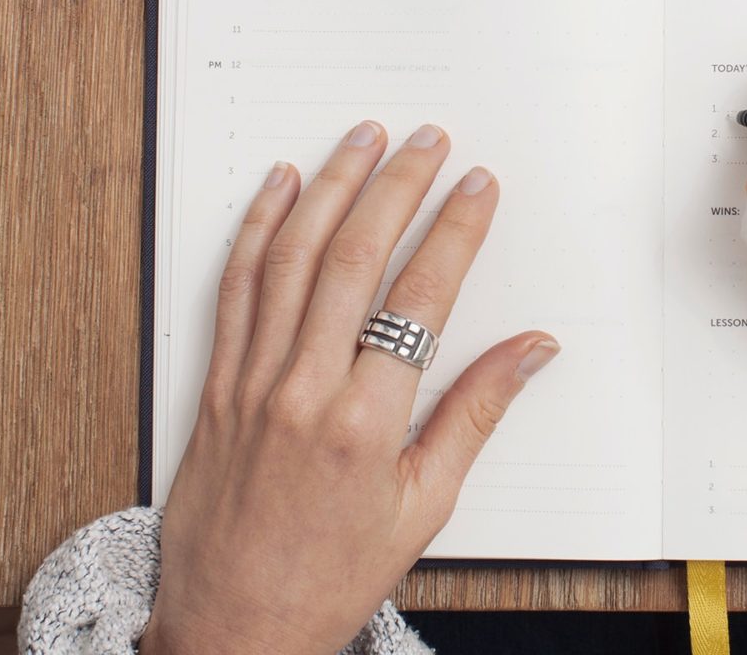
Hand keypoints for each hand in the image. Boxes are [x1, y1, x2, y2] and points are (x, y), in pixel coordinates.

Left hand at [144, 122, 559, 654]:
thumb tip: (532, 350)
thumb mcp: (425, 507)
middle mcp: (304, 392)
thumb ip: (476, 415)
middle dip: (397, 188)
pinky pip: (235, 289)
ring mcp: (251, 383)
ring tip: (362, 140)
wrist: (233, 630)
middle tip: (428, 141)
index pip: (420, 299)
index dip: (454, 231)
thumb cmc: (331, 577)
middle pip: (354, 259)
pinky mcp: (214, 386)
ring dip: (330, 188)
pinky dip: (257, 229)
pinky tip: (280, 187)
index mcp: (366, 425)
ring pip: (290, 259)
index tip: (477, 187)